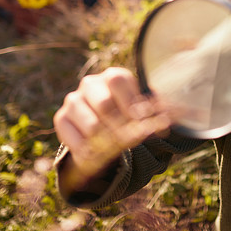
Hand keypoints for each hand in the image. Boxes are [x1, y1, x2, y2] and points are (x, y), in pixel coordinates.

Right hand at [53, 67, 170, 190]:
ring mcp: (73, 100)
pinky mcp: (61, 118)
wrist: (105, 127)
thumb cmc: (128, 116)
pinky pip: (75, 140)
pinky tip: (99, 153)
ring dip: (106, 142)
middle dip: (120, 127)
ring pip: (91, 125)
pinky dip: (90, 152)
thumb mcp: (143, 113)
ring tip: (116, 149)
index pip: (119, 83)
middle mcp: (90, 84)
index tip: (142, 124)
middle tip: (130, 142)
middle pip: (105, 105)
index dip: (131, 105)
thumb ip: (153, 115)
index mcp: (113, 77)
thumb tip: (168, 120)